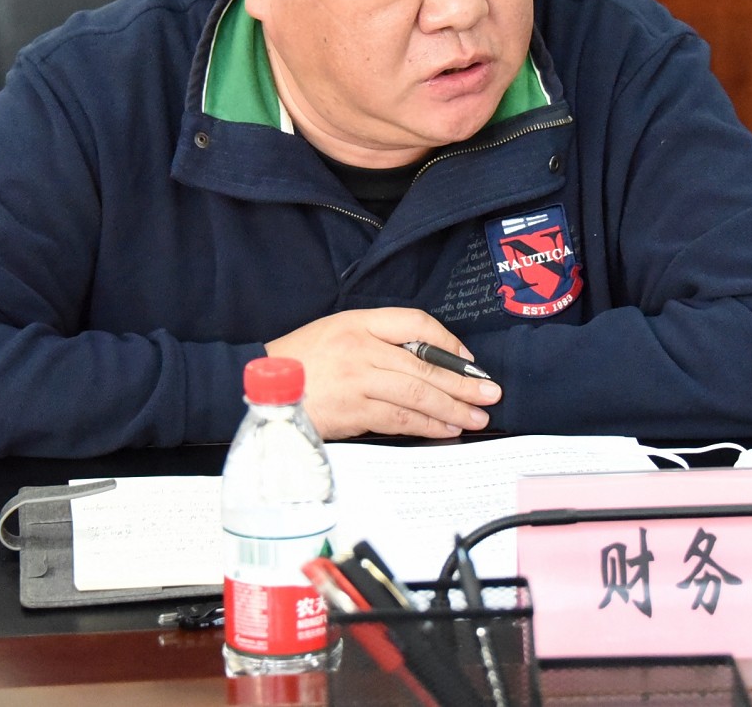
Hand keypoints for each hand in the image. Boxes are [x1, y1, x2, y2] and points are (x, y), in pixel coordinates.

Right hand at [264, 307, 501, 440]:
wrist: (262, 388)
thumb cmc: (299, 362)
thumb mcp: (335, 332)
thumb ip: (376, 341)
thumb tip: (425, 362)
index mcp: (358, 322)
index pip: (416, 323)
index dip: (448, 341)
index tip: (467, 360)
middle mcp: (361, 347)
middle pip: (425, 363)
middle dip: (463, 382)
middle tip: (490, 393)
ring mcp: (358, 380)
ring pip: (417, 393)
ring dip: (451, 408)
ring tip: (475, 416)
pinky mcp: (353, 411)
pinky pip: (400, 419)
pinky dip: (426, 425)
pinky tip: (445, 429)